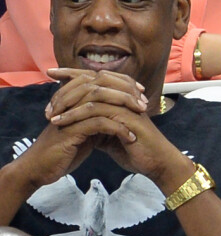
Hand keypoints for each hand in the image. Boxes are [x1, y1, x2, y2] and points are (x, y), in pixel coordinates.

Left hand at [46, 68, 187, 187]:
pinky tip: (64, 123)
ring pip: (93, 94)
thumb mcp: (111, 134)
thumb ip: (97, 124)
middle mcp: (125, 96)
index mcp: (122, 96)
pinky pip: (98, 110)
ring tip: (51, 116)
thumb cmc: (136, 149)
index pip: (95, 77)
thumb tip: (79, 122)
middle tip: (49, 103)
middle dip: (66, 86)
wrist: (156, 163)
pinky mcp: (127, 117)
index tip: (51, 73)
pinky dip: (77, 115)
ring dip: (69, 104)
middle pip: (92, 79)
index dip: (73, 73)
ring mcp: (127, 104)